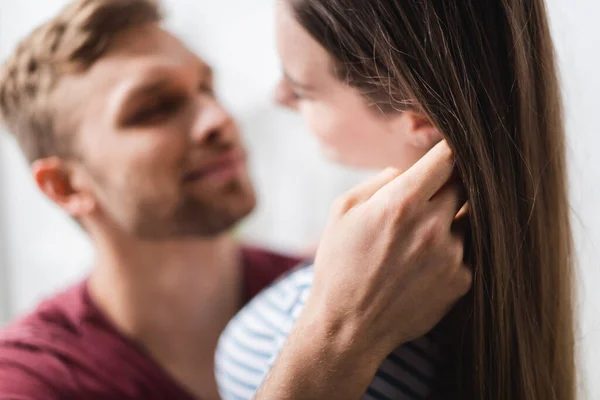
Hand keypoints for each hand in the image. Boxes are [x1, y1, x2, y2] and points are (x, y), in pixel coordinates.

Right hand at [306, 140, 471, 361]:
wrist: (348, 326)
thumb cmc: (339, 265)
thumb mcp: (342, 212)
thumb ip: (378, 181)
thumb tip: (405, 170)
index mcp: (402, 203)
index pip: (446, 159)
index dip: (450, 149)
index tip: (450, 149)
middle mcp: (433, 226)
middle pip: (465, 185)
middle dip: (452, 182)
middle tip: (434, 192)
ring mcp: (452, 255)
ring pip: (470, 218)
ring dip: (453, 217)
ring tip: (425, 233)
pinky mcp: (461, 281)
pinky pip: (468, 251)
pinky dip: (453, 249)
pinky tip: (425, 263)